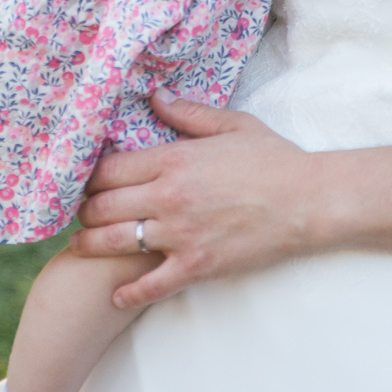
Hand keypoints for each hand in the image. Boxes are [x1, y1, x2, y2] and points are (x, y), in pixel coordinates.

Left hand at [72, 90, 326, 307]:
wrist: (309, 200)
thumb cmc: (275, 160)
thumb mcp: (233, 125)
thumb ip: (188, 113)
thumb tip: (154, 96)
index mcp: (175, 159)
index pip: (108, 169)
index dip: (89, 177)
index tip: (86, 182)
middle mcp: (169, 197)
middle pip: (102, 206)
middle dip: (85, 211)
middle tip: (82, 214)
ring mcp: (180, 234)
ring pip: (115, 243)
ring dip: (92, 245)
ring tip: (85, 246)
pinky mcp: (197, 265)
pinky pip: (150, 285)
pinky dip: (129, 293)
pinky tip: (118, 295)